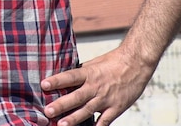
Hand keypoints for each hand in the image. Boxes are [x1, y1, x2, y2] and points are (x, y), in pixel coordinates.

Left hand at [40, 46, 154, 125]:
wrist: (137, 64)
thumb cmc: (113, 62)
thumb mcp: (94, 63)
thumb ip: (80, 73)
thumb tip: (65, 79)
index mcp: (89, 73)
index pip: (70, 77)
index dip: (56, 81)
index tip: (43, 85)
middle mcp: (96, 86)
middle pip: (76, 97)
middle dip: (61, 105)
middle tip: (47, 111)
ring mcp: (106, 99)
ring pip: (87, 111)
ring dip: (73, 119)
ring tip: (61, 125)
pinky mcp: (116, 108)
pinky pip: (104, 121)